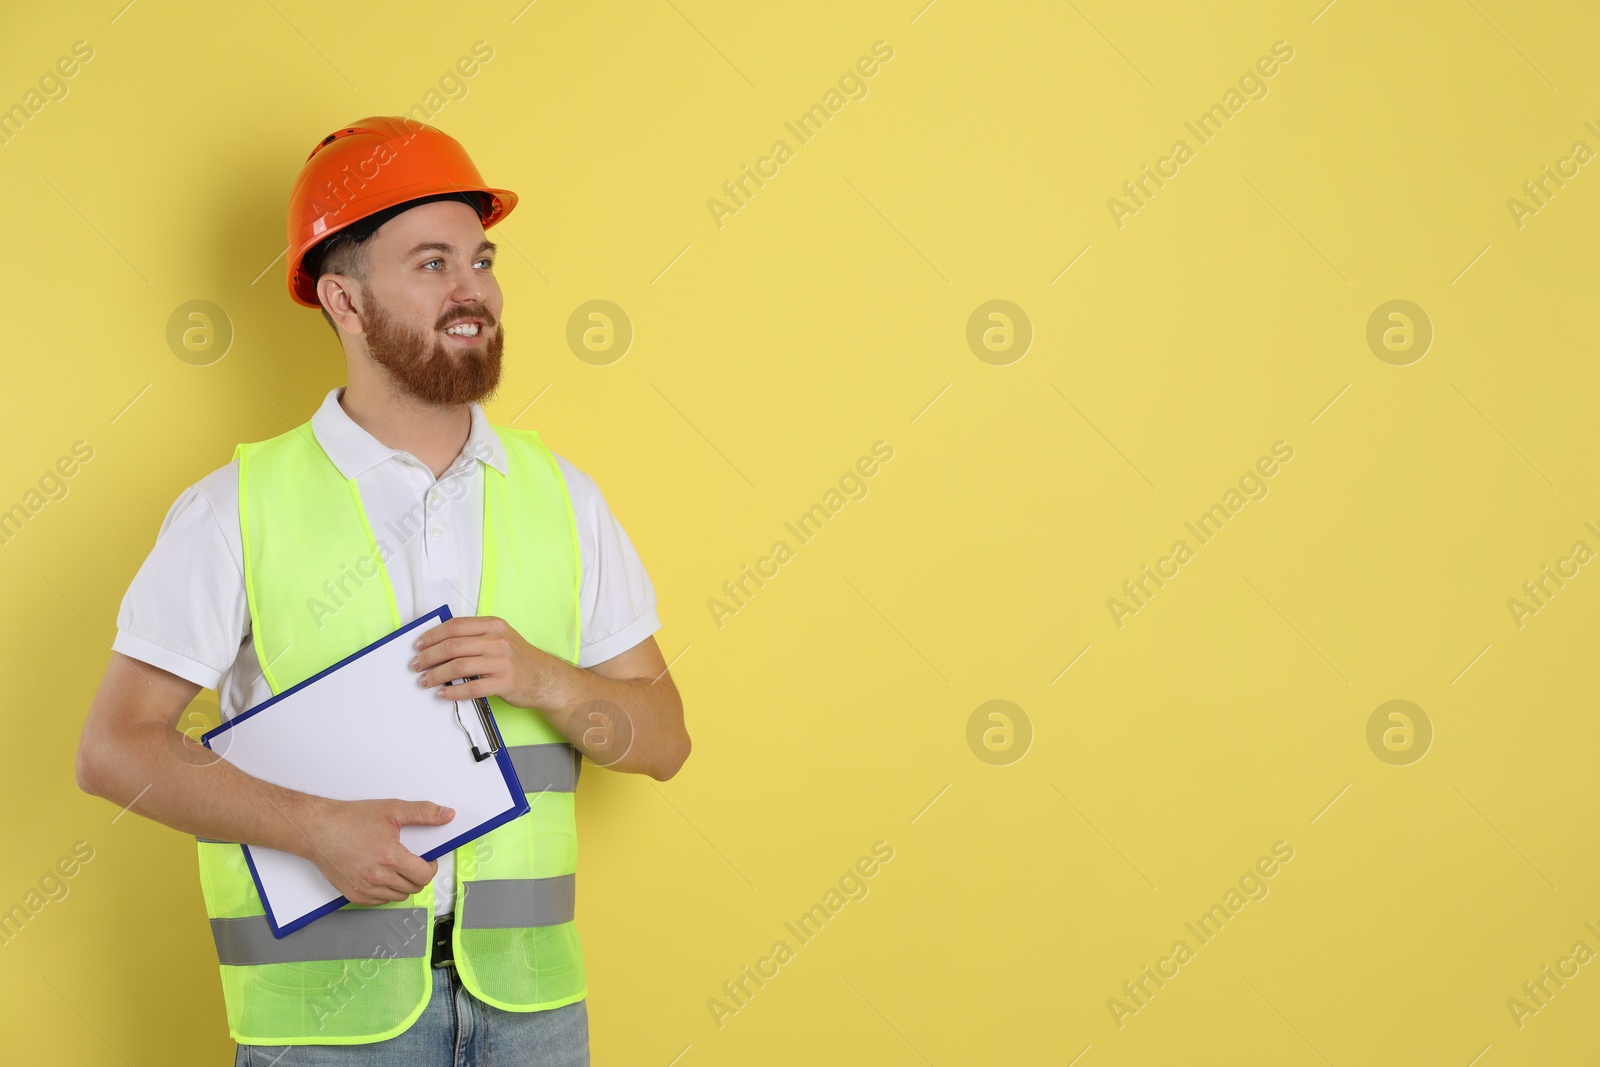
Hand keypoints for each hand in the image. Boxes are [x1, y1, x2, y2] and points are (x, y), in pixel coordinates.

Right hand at [299, 798, 453, 906]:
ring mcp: (364, 889)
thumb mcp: (391, 810)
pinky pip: (380, 901)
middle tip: (411, 860)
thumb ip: (423, 813)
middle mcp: (377, 877)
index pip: (424, 876)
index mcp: (389, 857)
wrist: (317, 829)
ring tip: (395, 866)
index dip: (430, 866)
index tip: (427, 859)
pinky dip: (386, 891)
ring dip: (403, 884)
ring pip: (398, 896)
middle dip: (418, 874)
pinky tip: (381, 875)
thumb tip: (446, 815)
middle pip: (413, 887)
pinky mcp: (353, 896)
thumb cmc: (349, 820)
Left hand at [410, 615, 563, 710]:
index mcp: (493, 626)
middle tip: (417, 664)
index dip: (433, 636)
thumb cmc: (518, 659)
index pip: (455, 626)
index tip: (419, 645)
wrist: (544, 678)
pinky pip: (472, 687)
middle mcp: (497, 641)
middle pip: (453, 646)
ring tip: (425, 680)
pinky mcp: (504, 682)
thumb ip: (475, 636)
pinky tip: (443, 693)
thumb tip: (439, 642)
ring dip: (436, 675)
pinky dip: (453, 691)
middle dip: (429, 656)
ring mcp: (502, 662)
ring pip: (458, 666)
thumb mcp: (500, 637)